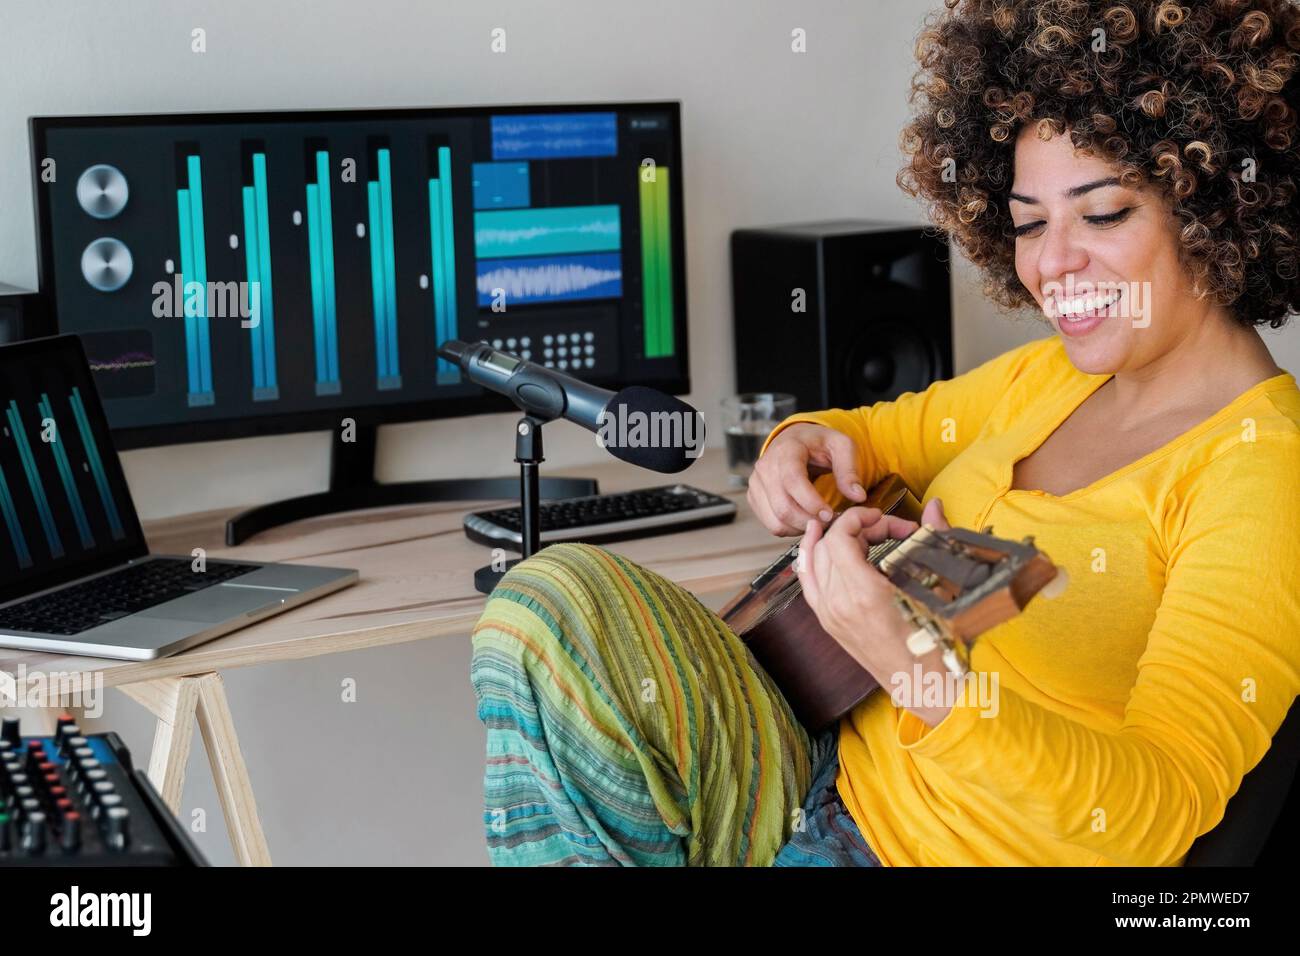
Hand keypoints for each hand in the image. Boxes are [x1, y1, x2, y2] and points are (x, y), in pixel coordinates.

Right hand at [748, 423, 867, 535]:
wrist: (794, 440)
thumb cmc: (818, 443)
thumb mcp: (841, 446)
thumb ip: (850, 470)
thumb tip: (857, 496)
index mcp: (786, 450)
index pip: (793, 481)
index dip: (811, 502)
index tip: (830, 514)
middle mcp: (765, 467)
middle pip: (783, 506)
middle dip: (809, 520)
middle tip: (829, 522)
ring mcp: (756, 483)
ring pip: (776, 520)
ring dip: (801, 528)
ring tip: (819, 521)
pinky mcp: (754, 497)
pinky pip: (771, 524)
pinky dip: (790, 529)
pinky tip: (805, 519)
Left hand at [796, 498, 956, 725]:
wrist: (924, 686)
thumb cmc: (936, 642)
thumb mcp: (937, 589)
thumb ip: (932, 539)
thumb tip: (934, 505)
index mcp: (863, 594)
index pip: (841, 537)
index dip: (861, 518)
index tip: (884, 519)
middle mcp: (837, 603)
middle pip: (828, 544)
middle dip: (855, 527)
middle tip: (885, 529)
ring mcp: (828, 615)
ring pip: (814, 560)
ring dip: (832, 538)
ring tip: (852, 527)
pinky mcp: (827, 622)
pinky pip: (808, 582)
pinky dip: (809, 559)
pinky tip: (815, 544)